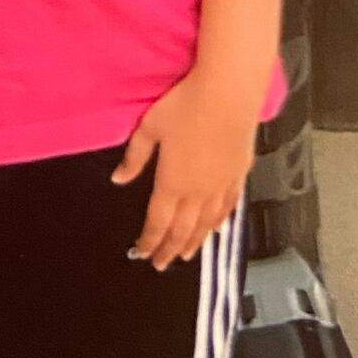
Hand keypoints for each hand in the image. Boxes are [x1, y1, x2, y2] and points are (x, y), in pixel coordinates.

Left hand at [111, 65, 260, 269]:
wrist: (228, 93)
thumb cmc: (185, 105)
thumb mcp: (150, 127)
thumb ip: (135, 156)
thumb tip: (119, 179)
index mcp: (171, 183)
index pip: (157, 221)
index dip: (149, 241)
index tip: (141, 254)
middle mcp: (197, 192)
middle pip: (181, 230)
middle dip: (169, 248)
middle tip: (160, 264)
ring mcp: (220, 186)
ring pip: (206, 225)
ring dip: (194, 242)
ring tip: (185, 255)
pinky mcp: (239, 175)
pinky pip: (228, 208)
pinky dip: (220, 223)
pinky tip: (217, 229)